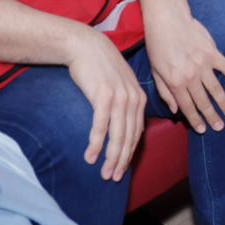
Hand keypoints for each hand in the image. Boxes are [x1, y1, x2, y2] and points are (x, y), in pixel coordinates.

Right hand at [62, 26, 146, 179]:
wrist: (86, 46)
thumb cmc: (99, 67)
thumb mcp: (118, 85)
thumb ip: (123, 104)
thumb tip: (121, 127)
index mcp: (139, 99)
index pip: (136, 133)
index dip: (129, 153)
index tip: (121, 168)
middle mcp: (133, 100)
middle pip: (129, 138)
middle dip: (121, 161)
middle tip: (113, 178)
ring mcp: (120, 98)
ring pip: (118, 136)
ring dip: (110, 158)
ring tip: (104, 173)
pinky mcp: (104, 96)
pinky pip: (101, 127)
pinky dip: (96, 144)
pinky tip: (90, 157)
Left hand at [142, 4, 224, 135]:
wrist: (167, 19)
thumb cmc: (157, 45)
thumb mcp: (156, 71)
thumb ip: (165, 92)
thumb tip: (175, 110)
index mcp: (175, 82)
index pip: (188, 107)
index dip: (196, 120)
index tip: (203, 129)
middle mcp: (190, 76)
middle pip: (204, 101)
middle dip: (212, 117)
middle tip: (220, 127)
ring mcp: (203, 64)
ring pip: (217, 89)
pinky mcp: (212, 52)